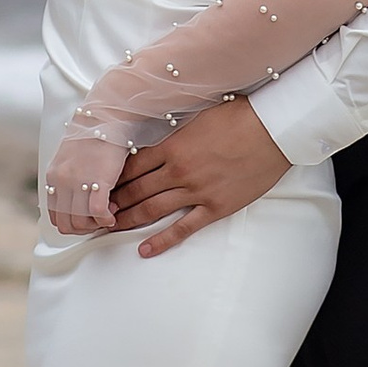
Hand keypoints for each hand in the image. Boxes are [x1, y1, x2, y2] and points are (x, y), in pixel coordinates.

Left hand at [43, 114, 140, 235]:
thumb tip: (76, 200)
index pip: (54, 215)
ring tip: (107, 216)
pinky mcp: (97, 180)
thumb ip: (68, 178)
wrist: (106, 115)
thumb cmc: (94, 134)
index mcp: (53, 176)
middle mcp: (61, 181)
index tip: (86, 221)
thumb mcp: (71, 157)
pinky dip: (106, 219)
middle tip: (97, 223)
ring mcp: (77, 181)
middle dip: (84, 229)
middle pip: (66, 224)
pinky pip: (98, 213)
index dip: (72, 224)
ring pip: (80, 222)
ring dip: (95, 225)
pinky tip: (113, 214)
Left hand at [106, 99, 288, 256]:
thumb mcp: (198, 117)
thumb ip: (175, 132)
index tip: (99, 187)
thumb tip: (158, 138)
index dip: (111, 179)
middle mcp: (178, 171)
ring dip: (127, 221)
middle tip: (94, 214)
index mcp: (172, 146)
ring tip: (108, 230)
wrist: (273, 128)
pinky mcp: (215, 207)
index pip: (131, 166)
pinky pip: (183, 228)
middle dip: (111, 203)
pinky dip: (161, 240)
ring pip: (151, 210)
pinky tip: (144, 249)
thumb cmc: (239, 116)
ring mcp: (196, 191)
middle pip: (135, 190)